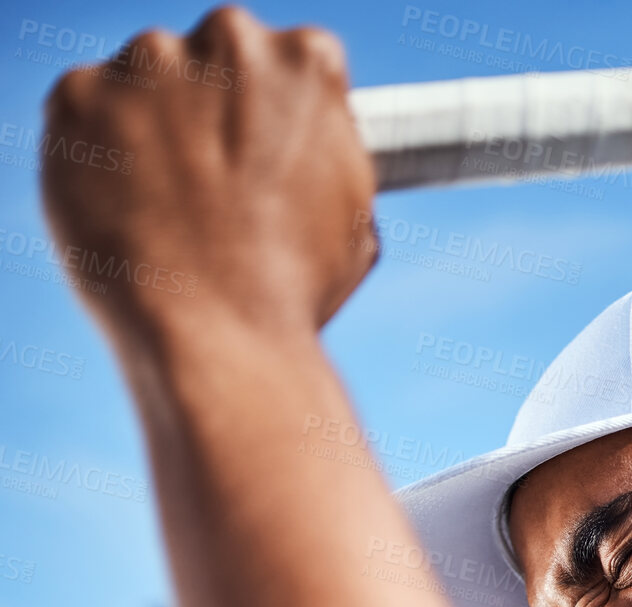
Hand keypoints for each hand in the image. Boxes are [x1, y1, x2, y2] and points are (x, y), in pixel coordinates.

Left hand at [40, 7, 375, 344]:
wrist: (217, 341)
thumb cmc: (291, 296)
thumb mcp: (353, 219)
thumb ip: (327, 154)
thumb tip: (312, 146)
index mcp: (305, 62)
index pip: (284, 65)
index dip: (270, 123)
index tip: (259, 168)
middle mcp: (228, 39)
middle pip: (210, 62)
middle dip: (207, 119)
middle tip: (210, 199)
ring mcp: (146, 64)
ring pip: (141, 86)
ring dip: (149, 136)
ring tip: (167, 219)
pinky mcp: (78, 96)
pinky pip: (80, 115)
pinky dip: (92, 159)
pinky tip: (125, 215)